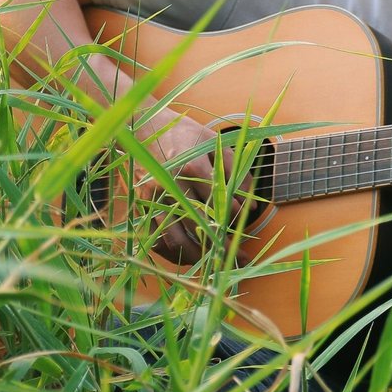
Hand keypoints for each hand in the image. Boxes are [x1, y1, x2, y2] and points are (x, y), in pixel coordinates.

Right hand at [125, 107, 236, 264]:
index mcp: (191, 167)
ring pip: (174, 238)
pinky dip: (172, 253)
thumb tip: (251, 207)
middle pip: (198, 227)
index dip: (236, 218)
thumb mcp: (216, 144)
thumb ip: (237, 173)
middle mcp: (170, 186)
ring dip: (196, 257)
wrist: (145, 126)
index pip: (220, 204)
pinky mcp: (140, 206)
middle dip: (221, 247)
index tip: (246, 222)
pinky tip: (189, 257)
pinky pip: (155, 238)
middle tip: (241, 260)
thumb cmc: (186, 135)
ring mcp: (152, 198)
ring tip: (215, 264)